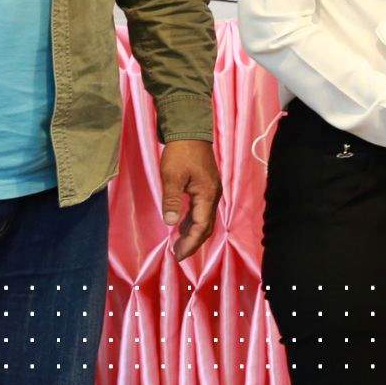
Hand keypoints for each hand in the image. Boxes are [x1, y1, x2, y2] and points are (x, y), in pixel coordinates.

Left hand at [160, 139, 221, 259]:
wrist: (190, 129)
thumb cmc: (180, 152)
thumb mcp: (171, 176)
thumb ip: (172, 199)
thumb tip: (171, 223)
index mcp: (207, 194)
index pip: (201, 226)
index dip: (190, 243)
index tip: (177, 255)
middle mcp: (213, 195)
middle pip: (206, 226)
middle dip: (193, 242)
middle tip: (178, 254)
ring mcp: (212, 190)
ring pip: (205, 219)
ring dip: (193, 233)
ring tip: (179, 244)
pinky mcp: (207, 186)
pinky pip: (203, 210)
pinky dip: (194, 221)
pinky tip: (183, 226)